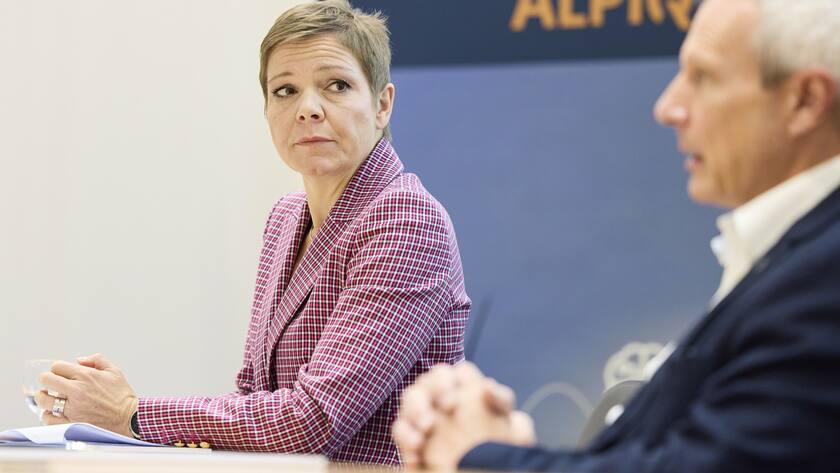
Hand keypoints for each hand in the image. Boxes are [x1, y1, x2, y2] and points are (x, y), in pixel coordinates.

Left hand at [35, 354, 137, 437]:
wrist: (129, 418)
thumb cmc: (122, 396)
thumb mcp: (115, 371)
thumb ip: (96, 360)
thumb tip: (79, 360)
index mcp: (87, 376)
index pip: (57, 366)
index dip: (58, 368)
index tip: (60, 373)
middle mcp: (77, 390)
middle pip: (47, 380)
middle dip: (47, 380)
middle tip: (50, 384)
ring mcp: (73, 408)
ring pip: (44, 400)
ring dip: (44, 398)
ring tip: (49, 398)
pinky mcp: (71, 423)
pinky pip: (49, 419)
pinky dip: (48, 415)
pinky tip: (54, 413)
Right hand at [393, 362, 535, 468]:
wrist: (483, 471)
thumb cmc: (499, 450)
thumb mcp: (514, 428)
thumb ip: (501, 402)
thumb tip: (487, 387)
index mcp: (469, 388)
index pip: (460, 373)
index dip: (452, 381)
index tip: (453, 403)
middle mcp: (443, 396)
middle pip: (429, 380)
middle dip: (430, 393)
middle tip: (436, 414)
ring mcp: (423, 414)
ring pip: (410, 398)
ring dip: (414, 411)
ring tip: (424, 432)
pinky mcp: (410, 437)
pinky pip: (400, 429)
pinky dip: (405, 439)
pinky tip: (416, 457)